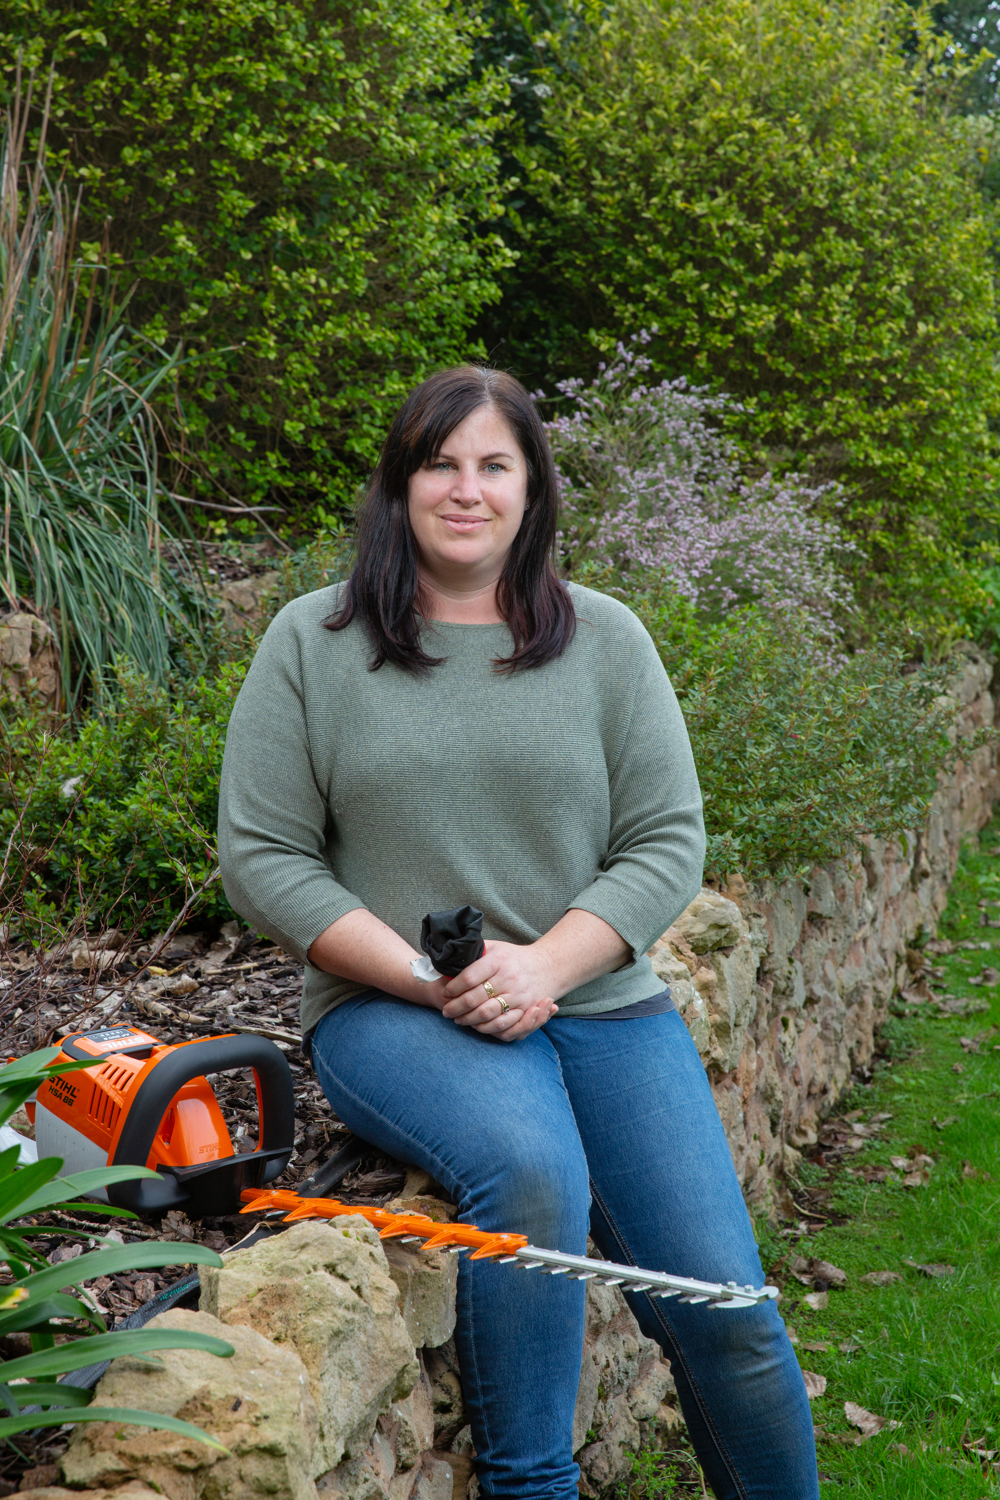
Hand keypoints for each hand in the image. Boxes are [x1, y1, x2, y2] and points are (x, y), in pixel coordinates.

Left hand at [440, 940, 558, 1040]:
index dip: (453, 987)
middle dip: (456, 1007)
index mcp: (498, 960)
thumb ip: (475, 953)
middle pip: (475, 998)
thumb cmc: (513, 957)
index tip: (446, 992)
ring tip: (458, 1019)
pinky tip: (476, 1025)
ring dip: (468, 1020)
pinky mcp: (526, 1010)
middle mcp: (509, 978)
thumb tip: (450, 959)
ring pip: (486, 1014)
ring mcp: (518, 996)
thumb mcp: (495, 948)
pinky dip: (486, 1028)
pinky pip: (503, 1026)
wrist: (547, 966)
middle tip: (447, 1011)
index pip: (469, 977)